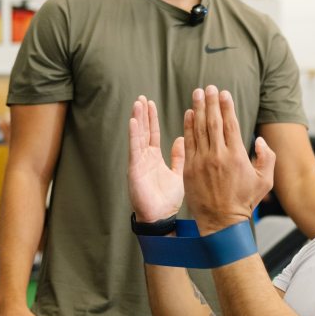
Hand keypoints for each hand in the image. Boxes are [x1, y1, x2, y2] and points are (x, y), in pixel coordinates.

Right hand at [129, 95, 184, 221]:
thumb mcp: (178, 173)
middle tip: (142, 98)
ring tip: (138, 103)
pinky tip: (133, 121)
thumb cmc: (168, 200)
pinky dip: (133, 134)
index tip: (151, 103)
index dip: (151, 118)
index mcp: (154, 158)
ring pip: (137, 136)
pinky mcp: (135, 169)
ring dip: (137, 119)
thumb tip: (181, 139)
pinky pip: (134, 148)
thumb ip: (179, 156)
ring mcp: (138, 162)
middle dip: (142, 115)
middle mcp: (144, 158)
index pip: (152, 133)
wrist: (161, 217)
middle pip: (142, 131)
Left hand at [184, 86, 274, 233]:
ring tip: (197, 93)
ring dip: (198, 109)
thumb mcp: (265, 181)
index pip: (230, 124)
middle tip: (209, 87)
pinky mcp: (190, 169)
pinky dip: (188, 126)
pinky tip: (189, 114)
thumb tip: (259, 140)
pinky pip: (188, 142)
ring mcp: (202, 162)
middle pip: (213, 122)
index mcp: (236, 156)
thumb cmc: (244, 202)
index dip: (227, 106)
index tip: (224, 93)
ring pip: (199, 129)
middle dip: (211, 102)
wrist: (221, 223)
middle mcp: (218, 156)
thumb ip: (267, 158)